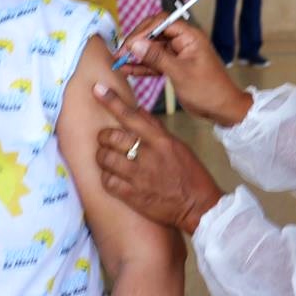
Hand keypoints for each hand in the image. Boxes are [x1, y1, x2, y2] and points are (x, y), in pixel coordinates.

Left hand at [94, 83, 223, 234]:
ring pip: (105, 159)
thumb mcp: (178, 145)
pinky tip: (113, 177)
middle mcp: (148, 156)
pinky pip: (107, 182)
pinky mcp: (133, 196)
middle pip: (111, 137)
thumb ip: (156, 128)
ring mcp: (139, 177)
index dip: (111, 101)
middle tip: (106, 140)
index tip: (97, 89)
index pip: (131, 115)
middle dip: (103, 137)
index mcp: (160, 141)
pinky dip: (106, 177)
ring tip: (107, 158)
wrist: (198, 206)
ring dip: (102, 157)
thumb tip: (138, 111)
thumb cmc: (190, 174)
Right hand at [113, 14, 252, 125]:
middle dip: (137, 42)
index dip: (143, 31)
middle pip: (154, 33)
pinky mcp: (175, 66)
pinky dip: (143, 66)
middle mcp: (183, 41)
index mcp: (190, 36)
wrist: (223, 109)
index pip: (162, 22)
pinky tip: (128, 70)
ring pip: (152, 48)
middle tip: (121, 54)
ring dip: (137, 55)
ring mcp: (178, 54)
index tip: (129, 44)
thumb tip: (135, 44)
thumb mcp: (180, 73)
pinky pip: (155, 62)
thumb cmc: (208, 90)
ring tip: (119, 63)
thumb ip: (156, 57)